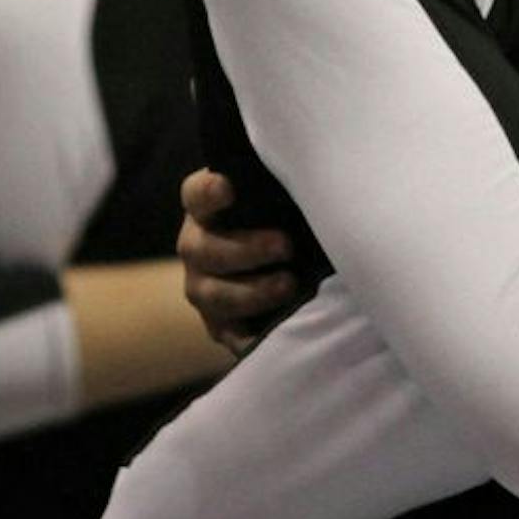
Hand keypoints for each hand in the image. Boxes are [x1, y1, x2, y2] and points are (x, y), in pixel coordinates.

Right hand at [177, 168, 297, 355]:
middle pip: (204, 249)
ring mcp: (205, 288)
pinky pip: (231, 334)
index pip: (197, 195)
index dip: (210, 192)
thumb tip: (320, 184)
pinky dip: (255, 334)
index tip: (230, 188)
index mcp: (207, 208)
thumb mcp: (282, 196)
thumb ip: (285, 188)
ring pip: (215, 295)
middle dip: (246, 249)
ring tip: (290, 285)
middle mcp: (197, 247)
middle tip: (286, 245)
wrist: (290, 262)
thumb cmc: (287, 215)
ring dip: (253, 292)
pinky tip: (285, 323)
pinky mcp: (221, 326)